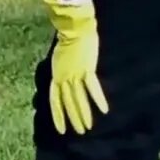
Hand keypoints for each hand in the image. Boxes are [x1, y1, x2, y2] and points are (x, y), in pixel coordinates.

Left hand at [41, 0, 108, 134]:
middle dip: (73, 119)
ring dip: (84, 114)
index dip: (57, 116)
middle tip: (79, 132)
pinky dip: (98, 99)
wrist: (74, 27)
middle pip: (67, 103)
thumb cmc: (69, 39)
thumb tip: (64, 79)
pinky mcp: (87, 69)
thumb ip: (62, 70)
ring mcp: (75, 74)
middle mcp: (64, 77)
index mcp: (56, 75)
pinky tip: (104, 111)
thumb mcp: (60, 58)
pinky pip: (93, 88)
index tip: (61, 130)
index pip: (55, 100)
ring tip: (88, 128)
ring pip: (79, 99)